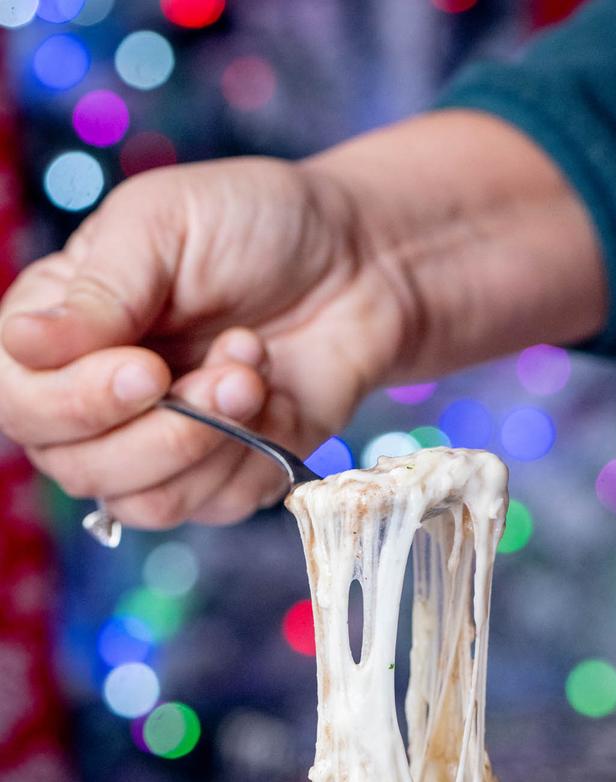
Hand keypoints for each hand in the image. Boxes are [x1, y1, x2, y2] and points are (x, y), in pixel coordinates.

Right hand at [0, 158, 406, 527]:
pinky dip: (253, 455)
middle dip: (160, 430)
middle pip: (78, 467)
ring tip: (254, 372)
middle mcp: (106, 395)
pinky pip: (217, 505)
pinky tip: (276, 393)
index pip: (21, 400)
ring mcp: (169, 439)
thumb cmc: (260, 224)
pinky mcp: (231, 469)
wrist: (360, 261)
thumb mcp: (166, 222)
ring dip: (211, 441)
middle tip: (229, 372)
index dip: (74, 403)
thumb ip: (96, 288)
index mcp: (70, 329)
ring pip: (147, 500)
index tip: (148, 368)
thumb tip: (22, 344)